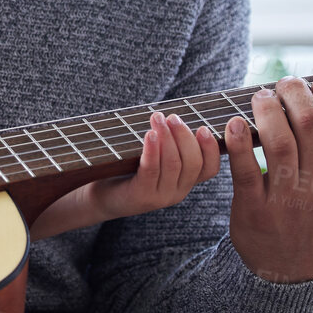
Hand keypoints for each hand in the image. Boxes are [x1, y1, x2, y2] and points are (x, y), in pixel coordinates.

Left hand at [88, 112, 219, 219]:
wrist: (101, 197)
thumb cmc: (129, 171)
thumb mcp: (155, 160)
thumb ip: (169, 144)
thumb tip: (176, 115)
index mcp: (184, 182)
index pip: (209, 168)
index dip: (210, 148)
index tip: (203, 128)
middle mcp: (177, 192)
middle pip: (193, 163)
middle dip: (184, 136)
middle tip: (173, 117)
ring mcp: (160, 196)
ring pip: (173, 164)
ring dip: (167, 137)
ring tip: (158, 118)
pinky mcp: (141, 196)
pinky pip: (152, 170)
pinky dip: (152, 150)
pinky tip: (150, 134)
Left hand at [226, 76, 312, 282]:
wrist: (294, 272)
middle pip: (310, 122)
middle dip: (294, 92)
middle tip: (284, 84)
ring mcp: (289, 199)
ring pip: (278, 140)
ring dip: (266, 109)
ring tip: (261, 97)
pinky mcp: (255, 210)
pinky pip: (245, 169)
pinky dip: (238, 142)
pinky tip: (234, 123)